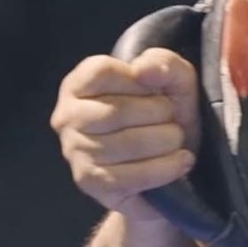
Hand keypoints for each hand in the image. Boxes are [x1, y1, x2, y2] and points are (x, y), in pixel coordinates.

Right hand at [50, 49, 201, 220]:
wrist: (170, 162)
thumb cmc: (165, 115)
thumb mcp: (174, 80)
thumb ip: (164, 63)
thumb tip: (144, 70)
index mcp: (80, 84)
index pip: (101, 71)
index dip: (140, 81)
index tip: (156, 90)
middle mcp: (68, 116)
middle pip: (117, 110)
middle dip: (160, 113)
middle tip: (172, 119)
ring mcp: (76, 151)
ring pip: (129, 143)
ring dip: (167, 141)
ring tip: (175, 140)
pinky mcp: (92, 182)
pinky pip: (134, 175)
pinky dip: (166, 168)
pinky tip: (179, 162)